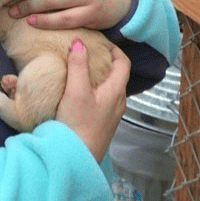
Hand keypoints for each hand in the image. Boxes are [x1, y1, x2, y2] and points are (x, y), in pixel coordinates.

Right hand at [56, 40, 129, 162]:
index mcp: (116, 91)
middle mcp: (118, 102)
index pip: (123, 62)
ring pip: (108, 88)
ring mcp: (111, 115)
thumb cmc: (78, 126)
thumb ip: (78, 65)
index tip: (99, 41)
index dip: (113, 49)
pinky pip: (101, 100)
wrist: (76, 159)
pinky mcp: (101, 124)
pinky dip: (92, 90)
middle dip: (104, 61)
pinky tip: (76, 92)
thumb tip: (79, 43)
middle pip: (116, 74)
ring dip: (97, 76)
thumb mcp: (76, 91)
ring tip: (79, 70)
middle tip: (86, 52)